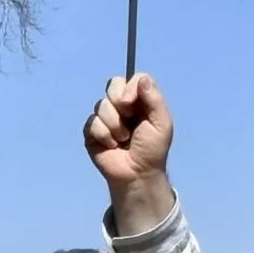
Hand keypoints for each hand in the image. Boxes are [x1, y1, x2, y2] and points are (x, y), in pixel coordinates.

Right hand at [83, 73, 177, 231]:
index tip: (133, 104)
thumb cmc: (152, 149)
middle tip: (129, 119)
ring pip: (101, 105)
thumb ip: (154, 99)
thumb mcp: (161, 123)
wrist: (137, 174)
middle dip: (119, 103)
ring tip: (123, 139)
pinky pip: (92, 123)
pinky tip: (111, 145)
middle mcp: (121, 105)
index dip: (129, 88)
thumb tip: (142, 78)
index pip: (132, 79)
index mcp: (139, 100)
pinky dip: (104, 135)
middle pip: (113, 84)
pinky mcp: (91, 131)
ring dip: (115, 125)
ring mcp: (105, 117)